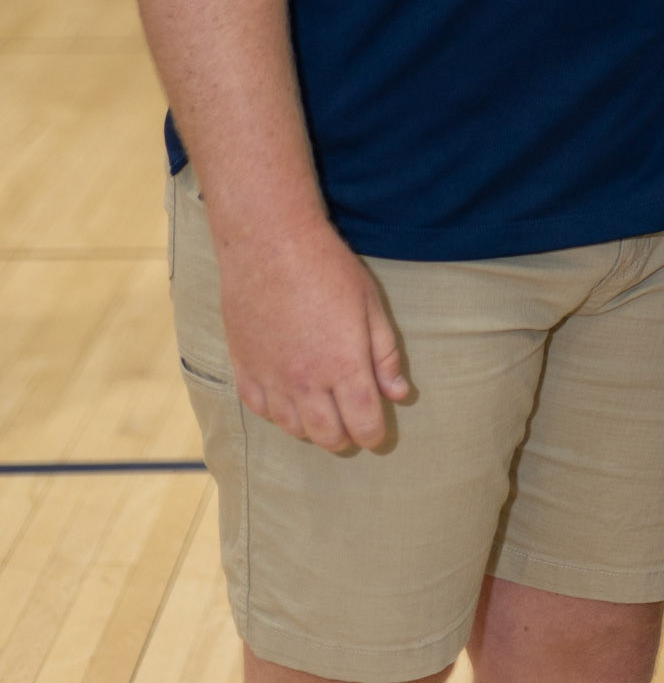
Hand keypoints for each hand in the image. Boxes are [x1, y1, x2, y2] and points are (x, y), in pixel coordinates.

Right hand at [214, 215, 408, 451]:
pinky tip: (289, 400)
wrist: (271, 243)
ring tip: (324, 412)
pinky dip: (278, 414)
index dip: (375, 435)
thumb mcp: (371, 304)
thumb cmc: (328, 268)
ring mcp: (271, 377)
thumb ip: (385, 354)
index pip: (364, 424)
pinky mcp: (245, 366)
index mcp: (344, 366)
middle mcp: (306, 381)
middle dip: (346, 438)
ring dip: (313, 429)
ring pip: (293, 428)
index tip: (378, 432)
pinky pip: (260, 410)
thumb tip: (399, 393)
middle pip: (328, 436)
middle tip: (353, 425)